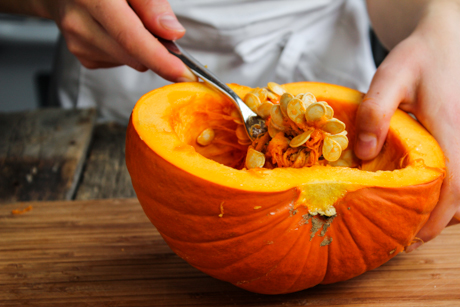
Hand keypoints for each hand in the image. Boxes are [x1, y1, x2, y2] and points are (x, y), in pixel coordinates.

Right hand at [42, 0, 195, 81]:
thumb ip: (151, 3)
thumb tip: (173, 33)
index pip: (131, 38)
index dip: (160, 59)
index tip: (184, 74)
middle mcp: (79, 22)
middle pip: (134, 55)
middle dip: (155, 48)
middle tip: (156, 26)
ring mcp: (77, 43)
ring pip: (130, 61)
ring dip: (139, 47)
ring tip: (127, 19)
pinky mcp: (83, 56)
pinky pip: (120, 61)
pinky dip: (127, 50)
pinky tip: (115, 29)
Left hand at [355, 1, 459, 250]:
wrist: (449, 39)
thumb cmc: (421, 56)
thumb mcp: (391, 76)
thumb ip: (376, 113)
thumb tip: (363, 154)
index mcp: (449, 128)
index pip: (453, 185)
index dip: (434, 219)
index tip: (411, 241)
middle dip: (435, 223)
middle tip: (403, 241)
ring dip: (442, 211)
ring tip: (410, 225)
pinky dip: (446, 193)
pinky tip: (422, 198)